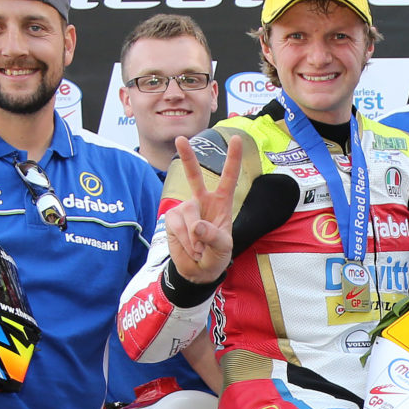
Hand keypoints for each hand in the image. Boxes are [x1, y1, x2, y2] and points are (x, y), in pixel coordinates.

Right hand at [163, 133, 244, 285]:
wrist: (198, 270)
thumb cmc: (216, 255)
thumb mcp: (223, 248)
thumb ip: (213, 236)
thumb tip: (196, 225)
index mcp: (221, 203)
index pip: (229, 178)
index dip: (232, 158)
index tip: (236, 138)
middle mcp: (202, 201)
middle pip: (194, 176)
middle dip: (187, 157)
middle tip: (180, 139)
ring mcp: (185, 209)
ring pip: (188, 214)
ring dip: (194, 237)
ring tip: (199, 248)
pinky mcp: (172, 219)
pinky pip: (177, 226)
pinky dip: (185, 241)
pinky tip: (189, 247)